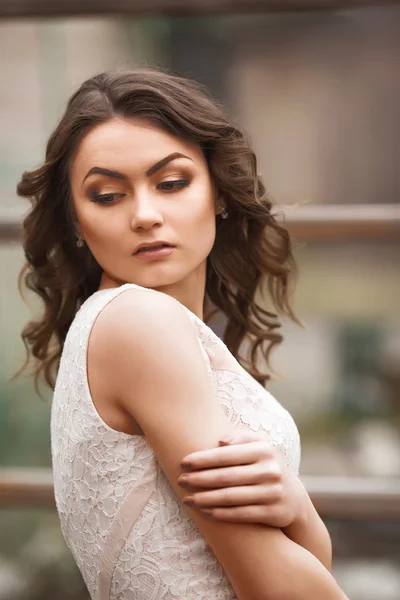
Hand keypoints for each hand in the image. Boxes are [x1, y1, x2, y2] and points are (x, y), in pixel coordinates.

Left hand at [178, 430, 308, 527]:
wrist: (293, 496)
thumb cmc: (265, 465)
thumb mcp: (259, 446)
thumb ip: (240, 438)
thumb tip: (219, 441)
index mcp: (264, 450)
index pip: (226, 455)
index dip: (203, 459)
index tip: (183, 463)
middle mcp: (270, 470)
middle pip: (226, 477)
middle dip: (199, 480)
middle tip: (180, 481)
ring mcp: (273, 492)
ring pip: (231, 497)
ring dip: (205, 499)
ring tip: (187, 499)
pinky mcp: (273, 513)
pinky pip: (241, 514)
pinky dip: (221, 514)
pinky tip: (205, 511)